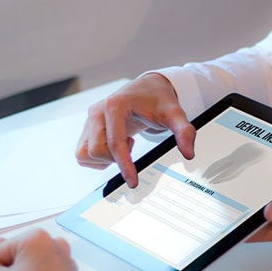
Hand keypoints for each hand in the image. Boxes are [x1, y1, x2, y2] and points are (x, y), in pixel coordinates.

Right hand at [76, 73, 196, 187]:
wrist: (148, 88)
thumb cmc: (158, 100)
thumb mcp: (175, 113)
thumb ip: (184, 132)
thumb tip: (188, 153)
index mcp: (115, 105)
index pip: (115, 143)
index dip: (124, 166)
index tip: (133, 182)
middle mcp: (97, 111)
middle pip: (96, 150)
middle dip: (115, 159)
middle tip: (133, 146)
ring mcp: (90, 119)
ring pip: (85, 153)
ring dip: (104, 158)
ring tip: (123, 145)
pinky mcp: (87, 128)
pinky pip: (83, 153)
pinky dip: (98, 158)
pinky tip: (115, 146)